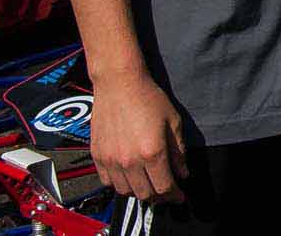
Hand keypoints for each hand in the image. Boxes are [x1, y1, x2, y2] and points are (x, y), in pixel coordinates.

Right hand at [90, 72, 188, 203]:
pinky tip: (129, 176)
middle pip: (145, 194)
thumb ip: (179, 151)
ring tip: (148, 183)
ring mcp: (111, 160)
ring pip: (125, 191)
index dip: (174, 195)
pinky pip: (108, 182)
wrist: (119, 83)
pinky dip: (120, 184)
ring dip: (139, 191)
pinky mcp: (97, 156)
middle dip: (159, 196)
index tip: (179, 196)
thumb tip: (182, 172)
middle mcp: (129, 160)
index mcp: (152, 152)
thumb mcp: (173, 122)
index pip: (164, 187)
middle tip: (165, 190)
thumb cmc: (148, 98)